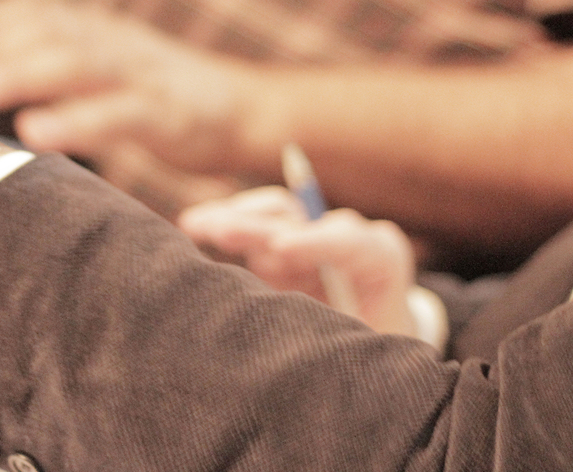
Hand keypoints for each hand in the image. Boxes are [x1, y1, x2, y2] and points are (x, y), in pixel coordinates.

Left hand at [0, 0, 265, 175]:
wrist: (247, 109)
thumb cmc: (162, 93)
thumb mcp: (109, 65)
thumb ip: (55, 59)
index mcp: (102, 29)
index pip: (40, 12)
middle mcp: (117, 42)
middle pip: (52, 34)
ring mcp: (143, 76)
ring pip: (78, 64)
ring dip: (21, 73)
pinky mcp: (168, 115)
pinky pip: (118, 115)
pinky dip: (74, 121)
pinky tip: (36, 133)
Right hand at [178, 187, 417, 335]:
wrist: (370, 354)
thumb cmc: (374, 356)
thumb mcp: (369, 354)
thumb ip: (341, 343)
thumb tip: (298, 350)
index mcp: (380, 261)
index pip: (352, 241)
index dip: (317, 241)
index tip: (281, 248)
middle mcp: (342, 241)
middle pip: (303, 220)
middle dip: (262, 226)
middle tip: (224, 232)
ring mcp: (307, 239)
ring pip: (272, 216)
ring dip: (235, 219)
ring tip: (195, 226)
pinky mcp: (277, 248)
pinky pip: (250, 227)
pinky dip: (221, 224)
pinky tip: (192, 226)